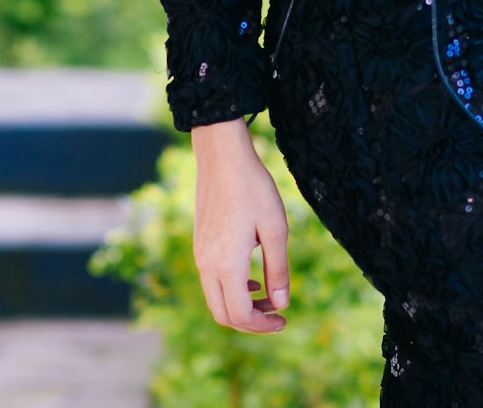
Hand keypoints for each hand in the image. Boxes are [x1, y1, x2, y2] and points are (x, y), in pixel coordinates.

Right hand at [191, 119, 289, 332]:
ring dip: (240, 305)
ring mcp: (199, 254)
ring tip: (267, 294)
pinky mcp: (199, 243)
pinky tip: (251, 276)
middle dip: (250, 322)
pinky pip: (211, 281)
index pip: (240, 315)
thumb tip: (282, 304)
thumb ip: (278, 269)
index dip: (263, 325)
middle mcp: (206, 264)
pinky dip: (231, 289)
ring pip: (215, 299)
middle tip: (276, 314)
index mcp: (226, 264)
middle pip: (223, 314)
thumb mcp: (275, 228)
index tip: (284, 320)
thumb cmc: (253, 189)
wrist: (222, 156)